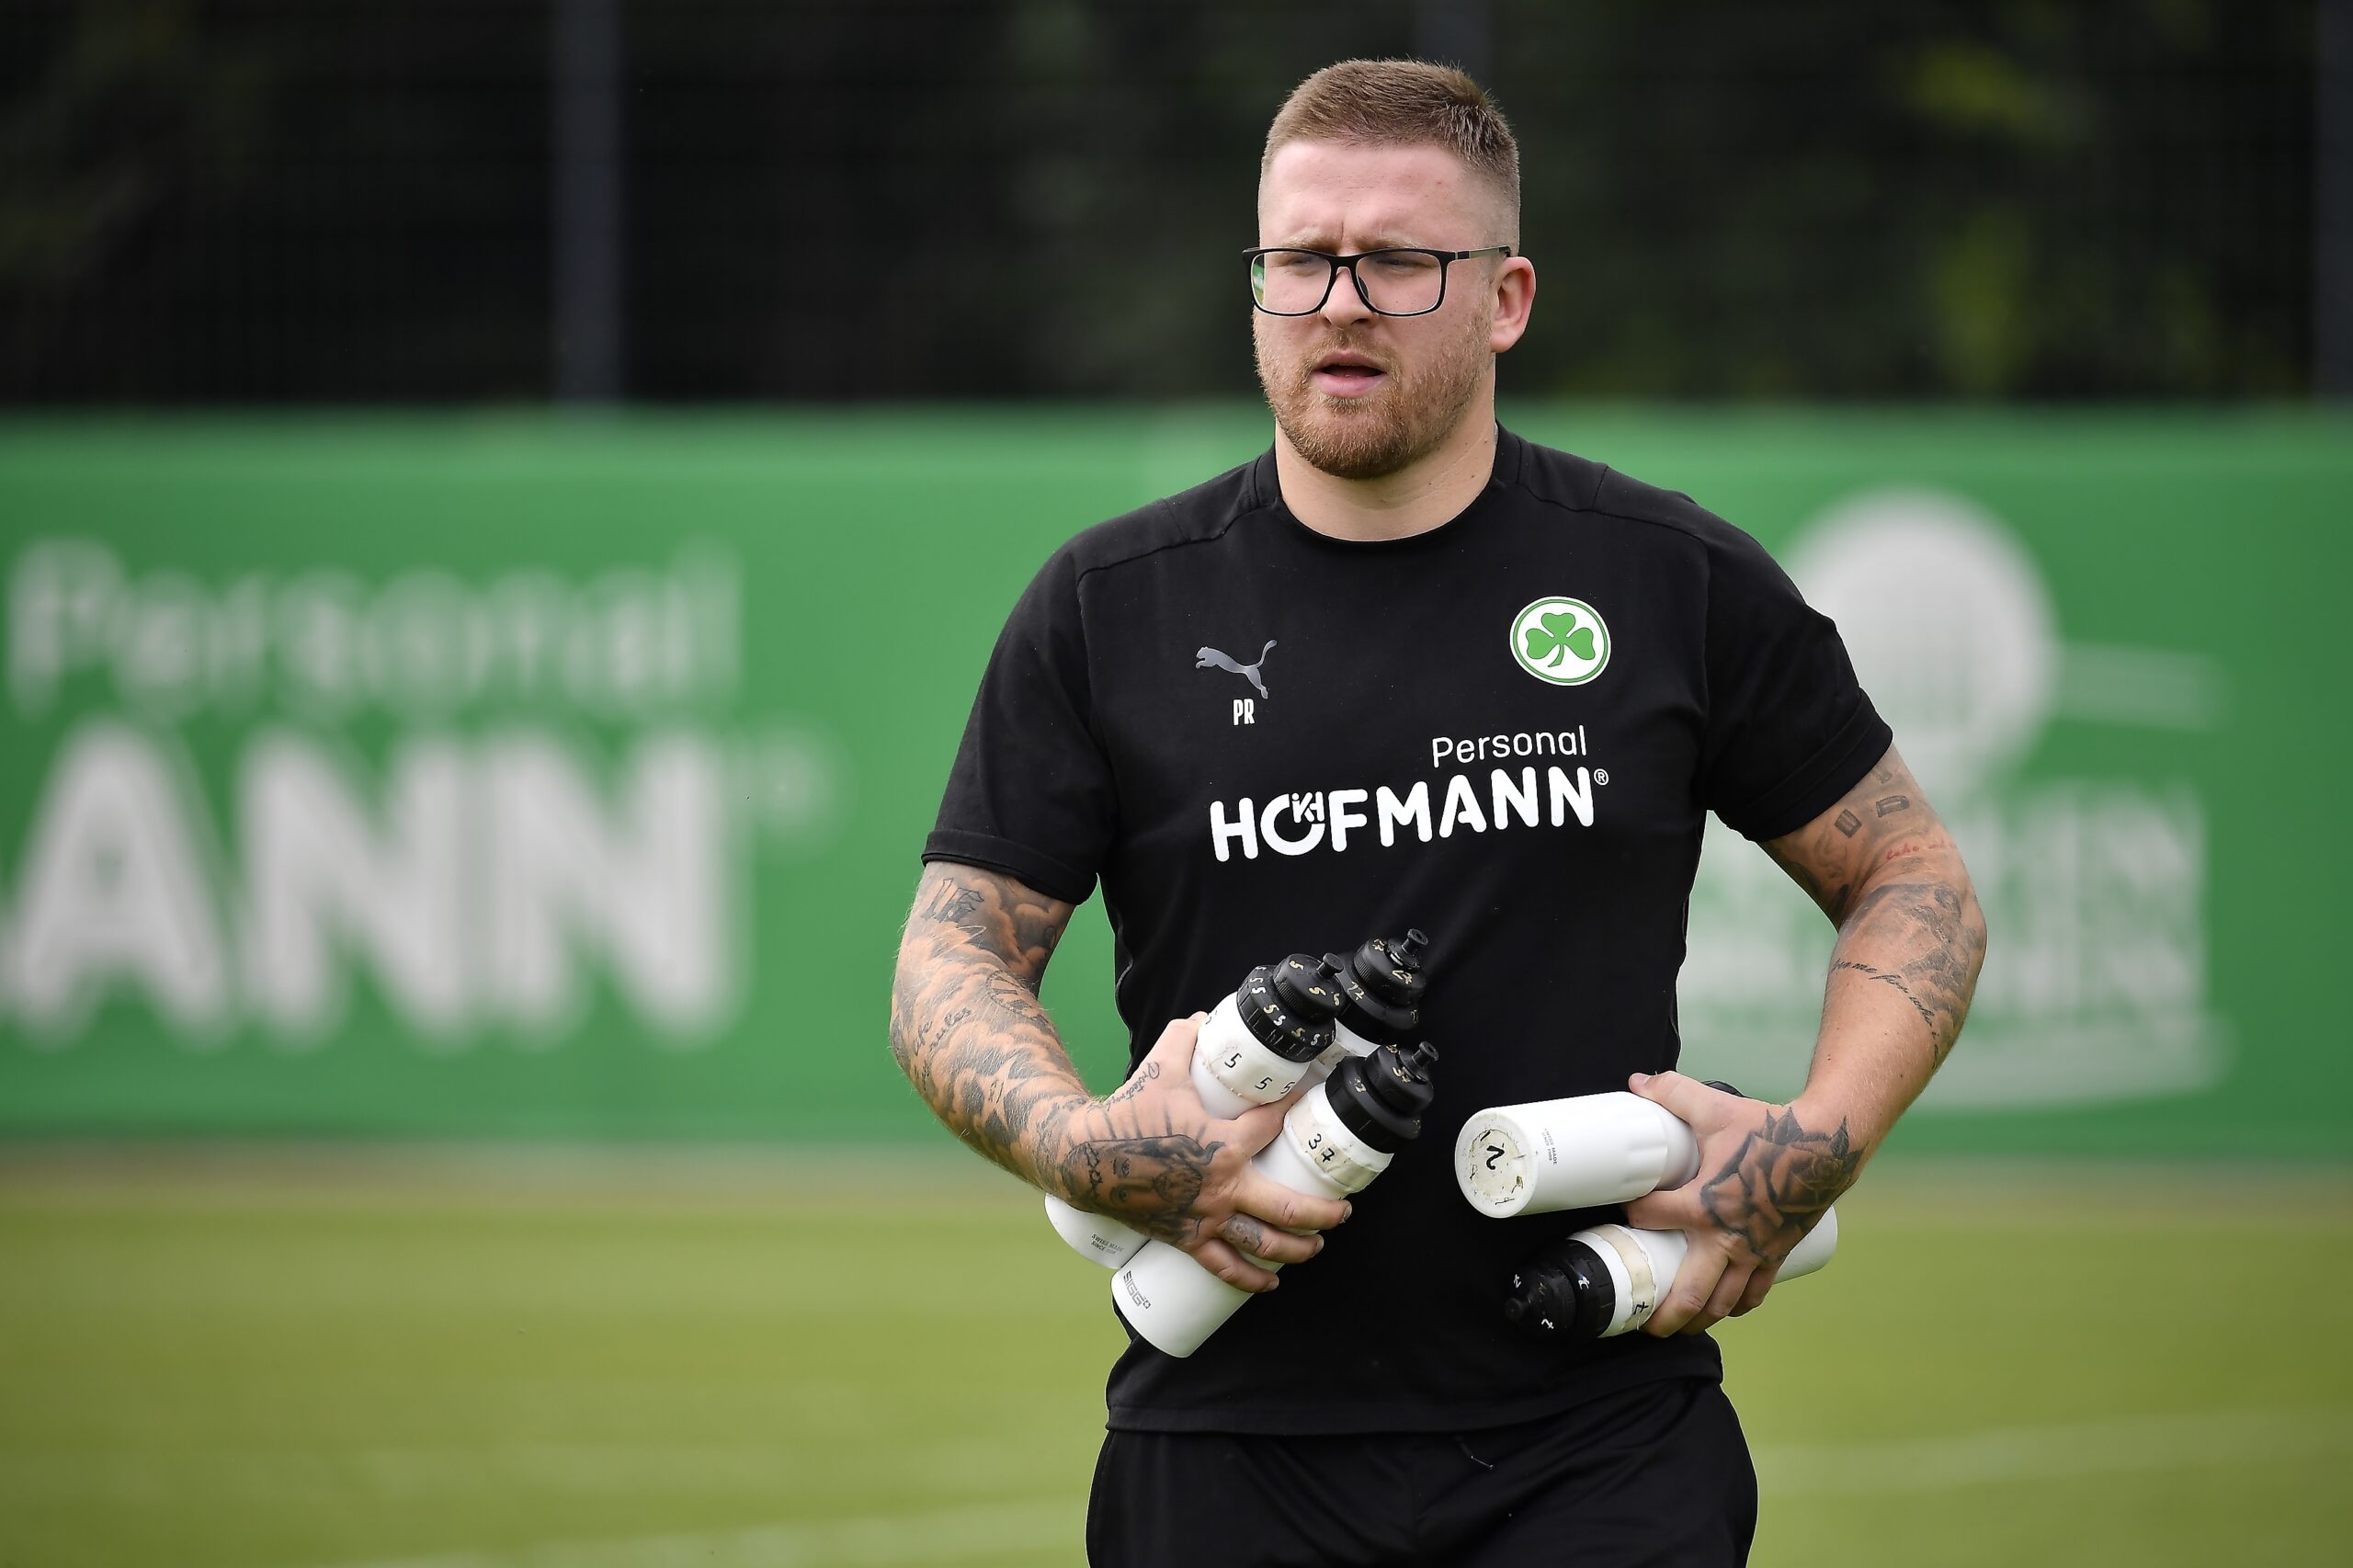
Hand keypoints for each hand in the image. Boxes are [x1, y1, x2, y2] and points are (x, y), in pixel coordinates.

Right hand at [1049, 1014, 1349, 1292]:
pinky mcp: (1187, 1239)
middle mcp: (1223, 1188)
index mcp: (1224, 1145)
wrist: (1085, 1160)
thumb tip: (1203, 1019)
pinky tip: (1270, 1283)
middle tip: (1344, 1208)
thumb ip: (1184, 1039)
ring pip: (1264, 1242)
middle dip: (1324, 1211)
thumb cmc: (1125, 1115)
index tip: (1308, 1099)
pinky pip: (1224, 1267)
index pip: (1272, 1126)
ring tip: (1319, 1244)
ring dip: (1299, 1247)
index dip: (1292, 1109)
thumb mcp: (1159, 1068)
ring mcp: (1207, 1218)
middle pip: (1289, 1207)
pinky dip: (1250, 1279)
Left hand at [1620, 1072, 1862, 1336]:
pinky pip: (1754, 1294)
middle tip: (1641, 1324)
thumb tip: (1636, 1082)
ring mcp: (1753, 1253)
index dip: (1631, 1213)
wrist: (1827, 1149)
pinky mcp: (1774, 1255)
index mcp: (1704, 1204)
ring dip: (1697, 1320)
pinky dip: (1736, 1307)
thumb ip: (1672, 1093)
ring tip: (1676, 1328)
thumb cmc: (1769, 1130)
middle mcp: (1726, 1238)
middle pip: (1688, 1293)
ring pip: (1722, 1303)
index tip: (1623, 1210)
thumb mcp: (1715, 1107)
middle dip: (1663, 1315)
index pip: (1651, 1217)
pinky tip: (1722, 1311)